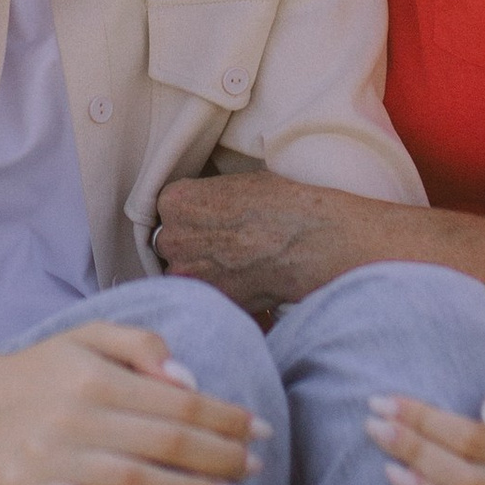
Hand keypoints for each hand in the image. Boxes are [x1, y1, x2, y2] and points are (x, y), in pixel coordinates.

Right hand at [0, 324, 264, 484]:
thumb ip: (140, 345)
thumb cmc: (41, 372)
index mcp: (96, 378)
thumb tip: (189, 378)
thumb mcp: (87, 337)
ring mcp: (54, 460)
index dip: (225, 418)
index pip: (178, 402)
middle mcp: (77, 418)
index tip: (261, 430)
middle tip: (257, 468)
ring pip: (135, 480)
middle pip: (166, 443)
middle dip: (221, 457)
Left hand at [151, 172, 408, 324]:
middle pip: (170, 244)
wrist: (316, 242)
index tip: (211, 218)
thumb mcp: (239, 183)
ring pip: (185, 273)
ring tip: (237, 264)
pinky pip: (204, 296)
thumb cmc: (284, 205)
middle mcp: (173, 238)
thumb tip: (201, 210)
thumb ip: (206, 199)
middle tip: (226, 242)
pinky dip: (219, 292)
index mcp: (176, 201)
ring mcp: (189, 275)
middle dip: (192, 245)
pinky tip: (244, 280)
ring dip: (202, 271)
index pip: (168, 209)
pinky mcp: (209, 302)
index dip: (191, 215)